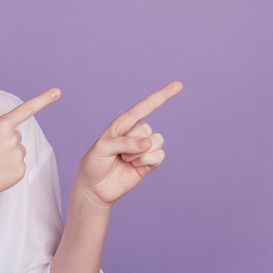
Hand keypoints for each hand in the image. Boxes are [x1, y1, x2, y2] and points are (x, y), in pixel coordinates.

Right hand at [0, 88, 60, 201]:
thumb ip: (1, 132)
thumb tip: (16, 144)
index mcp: (1, 125)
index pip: (26, 109)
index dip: (43, 99)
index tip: (58, 92)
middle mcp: (13, 138)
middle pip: (16, 136)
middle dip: (5, 143)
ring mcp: (18, 155)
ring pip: (18, 151)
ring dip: (7, 156)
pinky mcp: (21, 171)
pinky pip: (19, 165)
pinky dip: (9, 169)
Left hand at [75, 81, 182, 207]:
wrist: (95, 188)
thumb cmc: (94, 163)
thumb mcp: (102, 148)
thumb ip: (124, 143)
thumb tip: (148, 143)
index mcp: (122, 123)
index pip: (145, 106)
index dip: (162, 95)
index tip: (179, 84)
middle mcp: (135, 133)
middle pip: (147, 129)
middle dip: (132, 143)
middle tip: (118, 153)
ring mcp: (144, 148)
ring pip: (157, 141)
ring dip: (141, 154)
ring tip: (125, 160)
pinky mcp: (149, 163)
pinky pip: (160, 156)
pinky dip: (148, 162)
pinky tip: (135, 166)